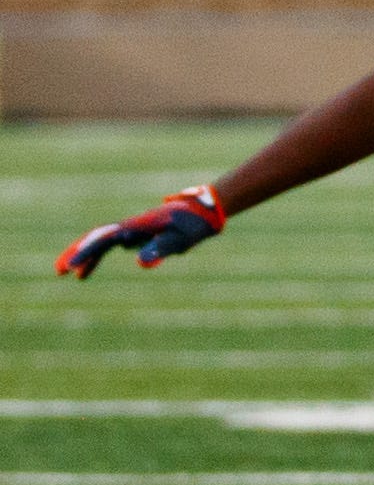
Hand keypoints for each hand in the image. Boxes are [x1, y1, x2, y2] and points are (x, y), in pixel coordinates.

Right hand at [59, 186, 225, 278]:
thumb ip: (161, 248)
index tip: (71, 266)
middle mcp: (130, 226)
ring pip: (100, 242)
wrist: (204, 210)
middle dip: (77, 253)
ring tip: (71, 275)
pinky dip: (97, 257)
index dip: (87, 253)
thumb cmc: (193, 225)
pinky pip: (109, 246)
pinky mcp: (136, 234)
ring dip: (84, 256)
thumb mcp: (181, 239)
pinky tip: (87, 272)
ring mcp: (132, 230)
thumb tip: (140, 262)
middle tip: (59, 271)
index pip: (105, 240)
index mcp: (137, 226)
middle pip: (97, 238)